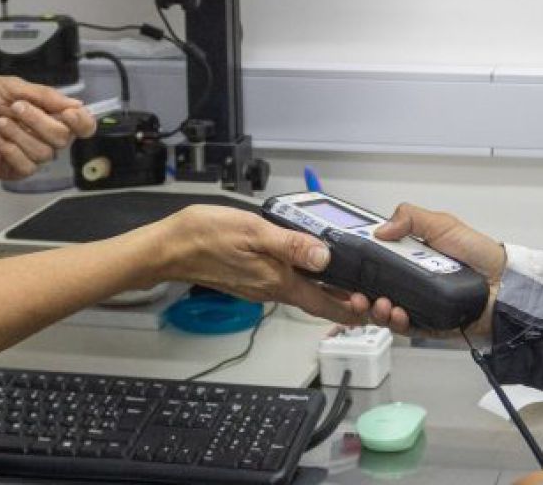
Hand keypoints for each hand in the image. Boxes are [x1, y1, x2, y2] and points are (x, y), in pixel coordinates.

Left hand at [0, 75, 96, 179]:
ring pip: (44, 153)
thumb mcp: (11, 86)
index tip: (70, 113)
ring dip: (21, 134)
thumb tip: (76, 102)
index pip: (81, 125)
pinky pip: (26, 167)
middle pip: (63, 138)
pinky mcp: (11, 169)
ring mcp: (27, 154)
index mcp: (48, 114)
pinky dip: (12, 151)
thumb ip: (44, 95)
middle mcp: (43, 135)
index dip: (83, 122)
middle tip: (15, 107)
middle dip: (40, 121)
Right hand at [146, 205, 362, 325]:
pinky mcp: (250, 279)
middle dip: (344, 299)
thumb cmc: (205, 236)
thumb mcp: (254, 232)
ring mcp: (259, 286)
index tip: (373, 309)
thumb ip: (292, 245)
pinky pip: (284, 282)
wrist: (168, 248)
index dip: (351, 310)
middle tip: (368, 291)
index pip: (324, 305)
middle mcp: (271, 290)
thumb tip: (325, 257)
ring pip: (302, 291)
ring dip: (325, 288)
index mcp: (278, 281)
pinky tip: (308, 261)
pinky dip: (303, 278)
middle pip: (317, 300)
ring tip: (347, 275)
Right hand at [347, 202, 503, 336]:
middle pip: (374, 291)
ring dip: (376, 310)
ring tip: (380, 304)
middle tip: (358, 294)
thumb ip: (411, 218)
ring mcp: (418, 305)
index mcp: (409, 258)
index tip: (349, 268)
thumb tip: (380, 229)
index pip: (376, 264)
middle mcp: (410, 283)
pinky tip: (398, 314)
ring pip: (386, 312)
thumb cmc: (478, 253)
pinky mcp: (429, 325)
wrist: (505, 283)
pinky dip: (398, 323)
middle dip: (360, 294)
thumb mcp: (443, 224)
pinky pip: (407, 329)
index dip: (360, 268)